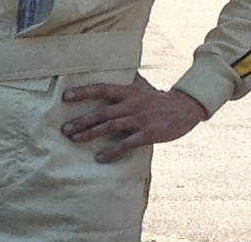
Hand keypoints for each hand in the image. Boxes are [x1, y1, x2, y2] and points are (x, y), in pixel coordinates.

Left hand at [61, 80, 207, 161]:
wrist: (186, 108)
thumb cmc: (159, 100)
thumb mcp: (143, 88)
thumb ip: (128, 84)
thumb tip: (115, 74)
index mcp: (130, 92)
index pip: (103, 89)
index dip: (84, 92)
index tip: (65, 96)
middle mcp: (132, 104)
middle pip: (102, 111)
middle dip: (82, 120)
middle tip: (65, 129)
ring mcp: (140, 119)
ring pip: (111, 126)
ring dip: (91, 134)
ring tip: (75, 140)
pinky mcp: (148, 134)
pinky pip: (126, 144)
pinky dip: (112, 152)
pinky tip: (100, 158)